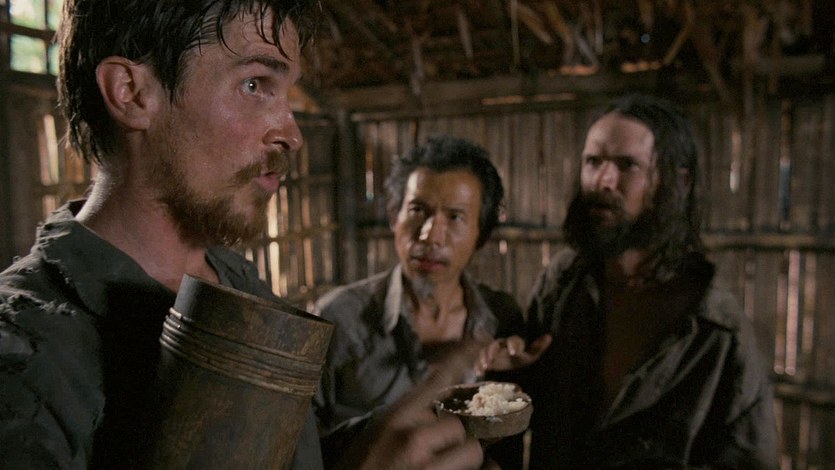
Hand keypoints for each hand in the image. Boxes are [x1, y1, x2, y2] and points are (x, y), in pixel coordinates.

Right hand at [343, 340, 485, 469]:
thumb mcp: (379, 433)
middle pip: (461, 424)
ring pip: (473, 452)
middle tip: (442, 450)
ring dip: (466, 461)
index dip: (464, 356)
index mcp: (396, 418)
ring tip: (443, 467)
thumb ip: (411, 419)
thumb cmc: (362, 467)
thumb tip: (446, 410)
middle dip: (458, 439)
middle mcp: (413, 438)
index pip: (437, 379)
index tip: (484, 339)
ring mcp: (426, 467)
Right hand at [477, 334, 551, 372]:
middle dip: (492, 350)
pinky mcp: (485, 361)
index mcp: (514, 344)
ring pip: (485, 351)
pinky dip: (478, 366)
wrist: (511, 368)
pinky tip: (479, 373)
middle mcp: (502, 346)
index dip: (513, 345)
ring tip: (485, 366)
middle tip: (491, 358)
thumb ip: (538, 347)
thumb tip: (549, 336)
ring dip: (484, 357)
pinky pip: (479, 361)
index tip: (514, 352)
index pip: (513, 340)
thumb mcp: (532, 355)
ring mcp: (492, 353)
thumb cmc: (522, 360)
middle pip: (495, 344)